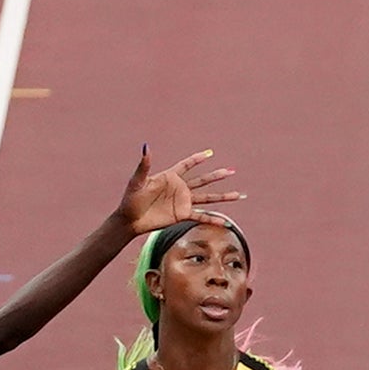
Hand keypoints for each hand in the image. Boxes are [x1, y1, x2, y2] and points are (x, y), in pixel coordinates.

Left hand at [122, 143, 239, 236]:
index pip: (187, 165)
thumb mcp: (137, 180)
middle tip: (232, 171)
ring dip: (222, 197)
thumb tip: (146, 146)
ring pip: (207, 197)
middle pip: (203, 180)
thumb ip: (144, 165)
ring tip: (238, 195)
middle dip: (217, 176)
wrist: (129, 219)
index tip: (210, 153)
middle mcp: (180, 188)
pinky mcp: (182, 215)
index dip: (198, 159)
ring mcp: (182, 202)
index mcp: (170, 176)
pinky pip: (201, 216)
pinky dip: (213, 219)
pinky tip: (226, 222)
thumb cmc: (130, 198)